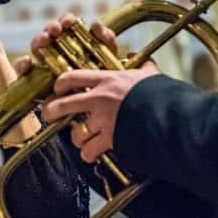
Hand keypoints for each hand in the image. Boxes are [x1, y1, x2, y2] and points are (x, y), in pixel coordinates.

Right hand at [13, 14, 119, 75]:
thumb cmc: (96, 81)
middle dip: (51, 28)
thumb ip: (105, 42)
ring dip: (38, 41)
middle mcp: (54, 50)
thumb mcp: (106, 60)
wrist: (91, 109)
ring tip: (44, 40)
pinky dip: (22, 64)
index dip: (65, 21)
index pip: (65, 26)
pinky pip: (22, 70)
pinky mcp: (31, 79)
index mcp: (71, 42)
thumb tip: (95, 25)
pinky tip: (27, 63)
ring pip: (35, 47)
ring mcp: (42, 64)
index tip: (70, 21)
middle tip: (56, 30)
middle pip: (48, 34)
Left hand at [42, 63, 159, 162]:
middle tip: (48, 114)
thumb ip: (143, 70)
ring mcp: (103, 121)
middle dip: (50, 111)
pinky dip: (89, 154)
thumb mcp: (148, 75)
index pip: (72, 77)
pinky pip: (89, 151)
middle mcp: (99, 99)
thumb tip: (147, 63)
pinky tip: (92, 153)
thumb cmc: (160, 93)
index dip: (60, 84)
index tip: (57, 88)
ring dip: (77, 138)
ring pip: (75, 133)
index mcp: (107, 79)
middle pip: (62, 105)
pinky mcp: (109, 139)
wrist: (170, 114)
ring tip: (82, 138)